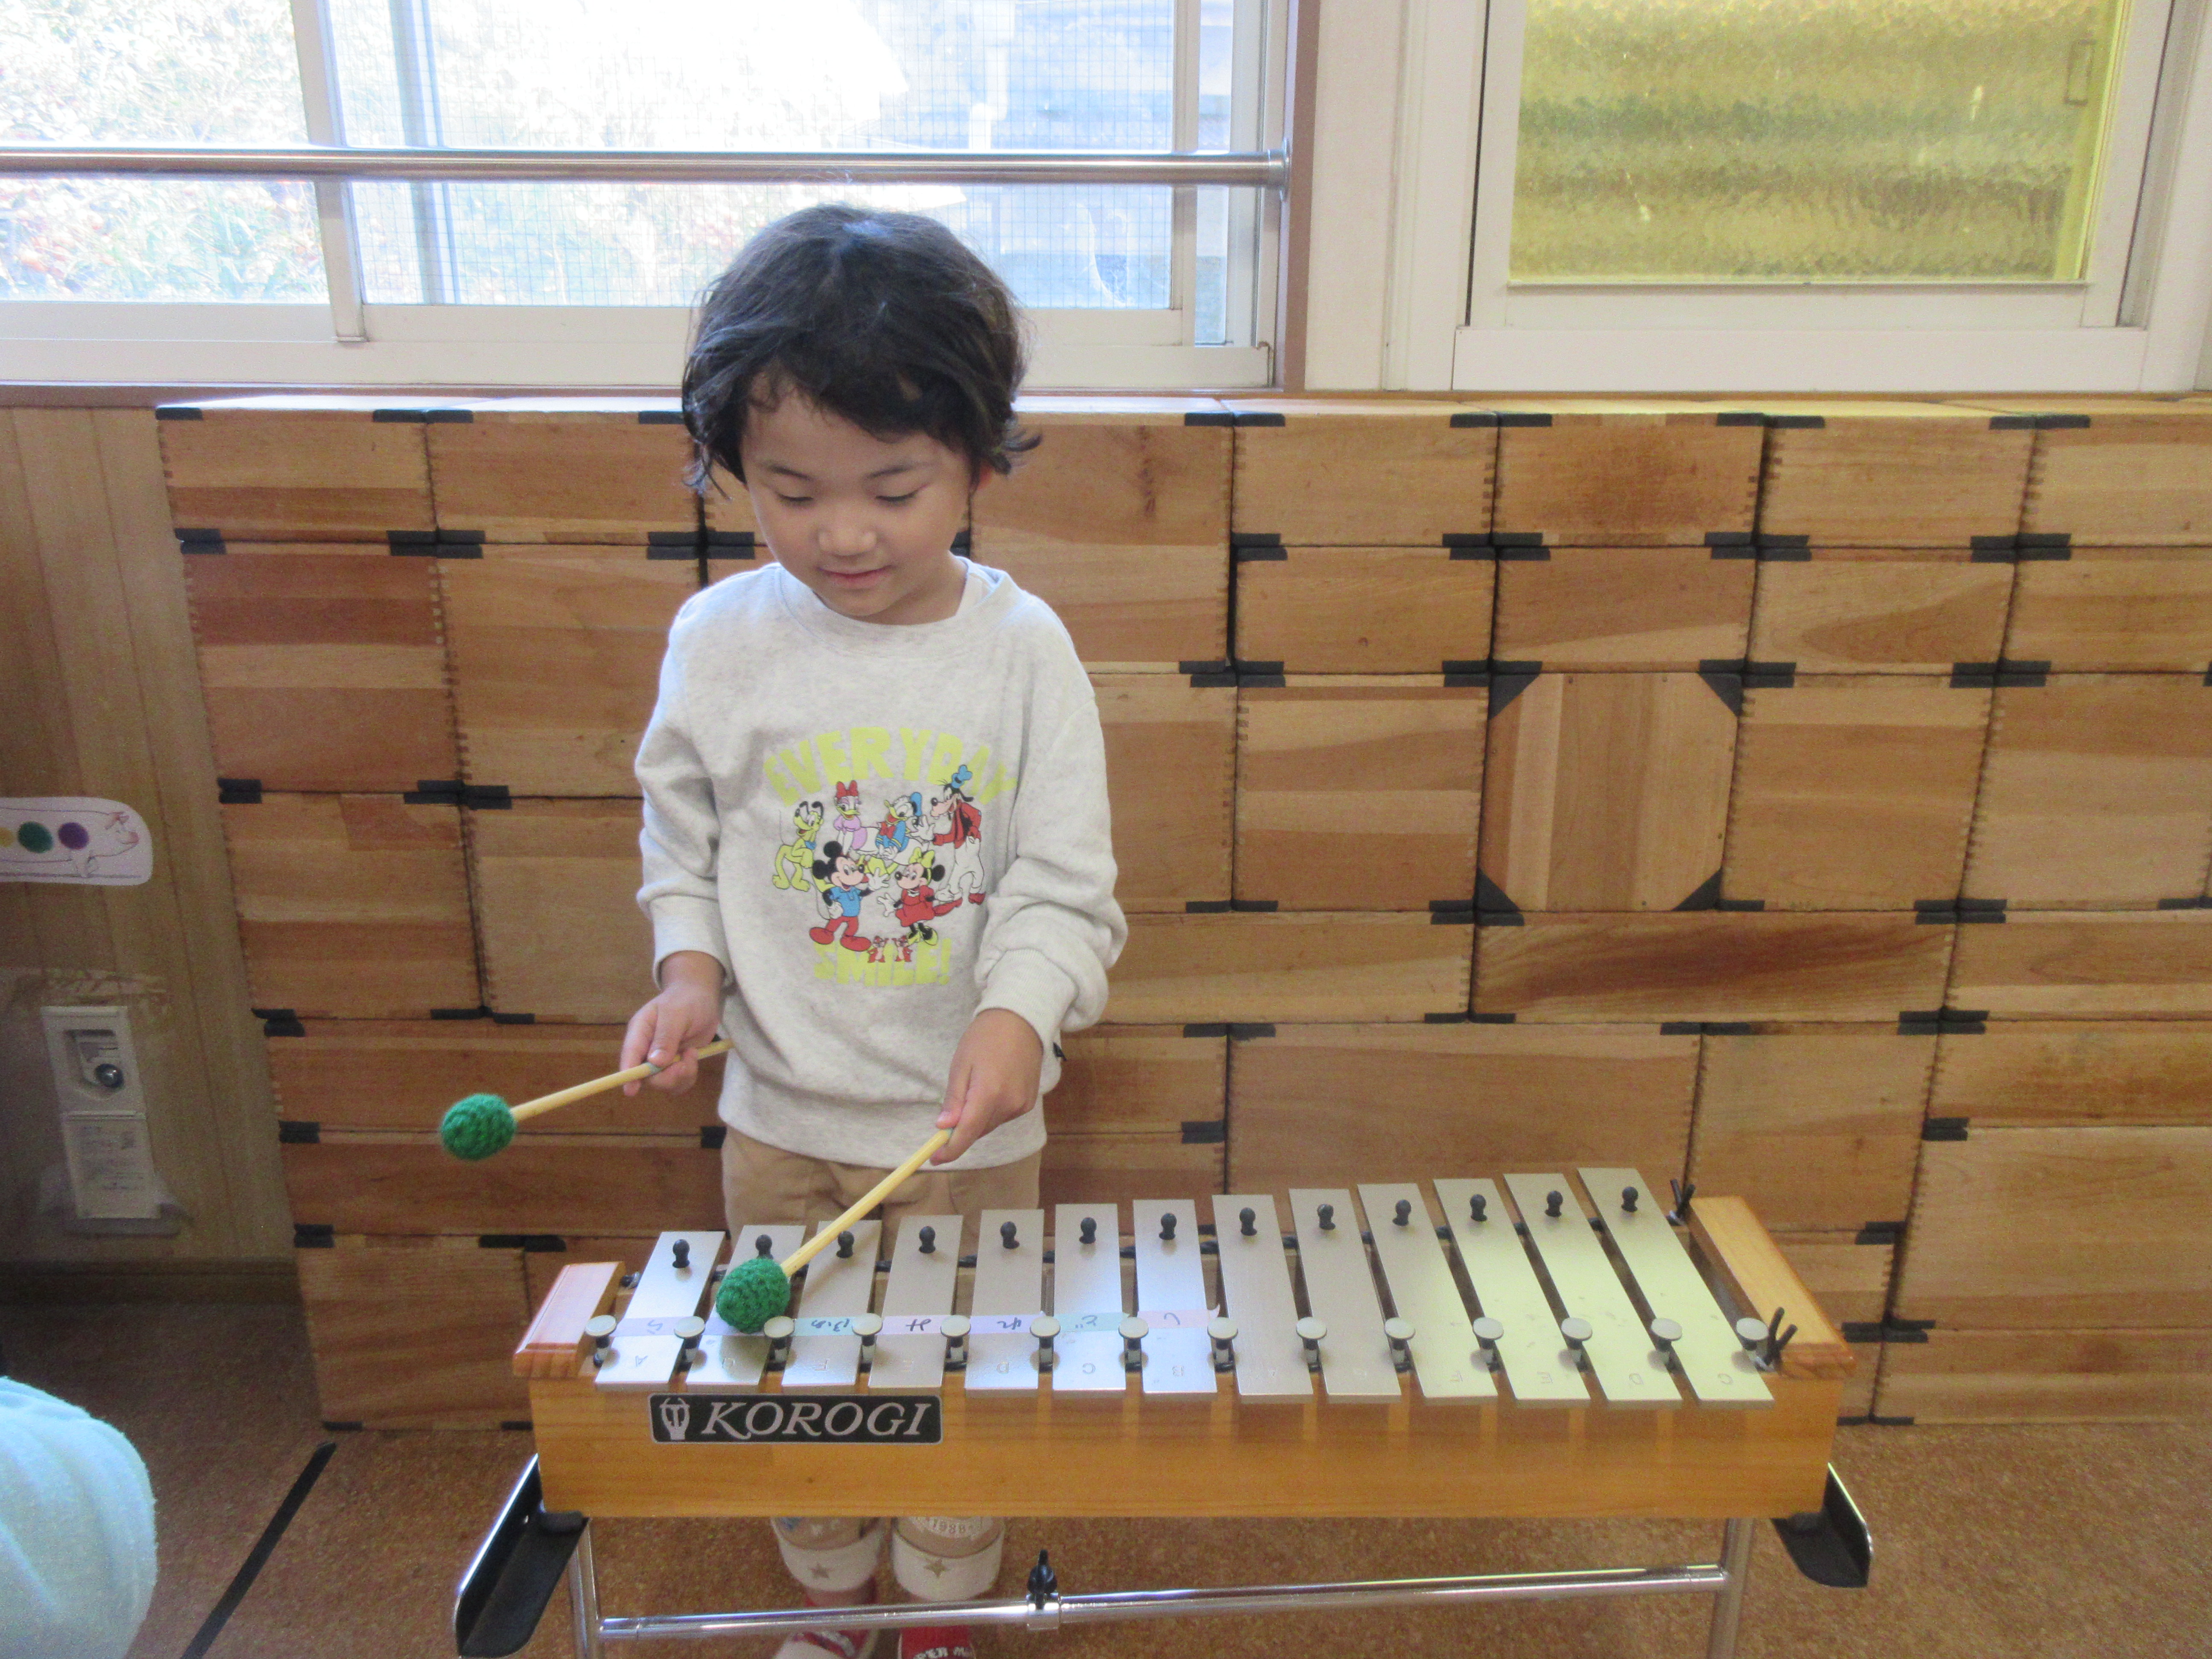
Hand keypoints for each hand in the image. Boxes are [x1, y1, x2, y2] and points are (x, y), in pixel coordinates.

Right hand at [620, 952, 723, 1096]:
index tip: (631, 1091)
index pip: (630, 1055)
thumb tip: (655, 1063)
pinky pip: (678, 1082)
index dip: (629, 1074)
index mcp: (640, 1031)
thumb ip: (666, 1037)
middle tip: (686, 1063)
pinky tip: (694, 1057)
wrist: (700, 998)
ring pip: (664, 1083)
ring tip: (692, 1054)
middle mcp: (645, 1049)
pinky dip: (688, 1076)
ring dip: (682, 1075)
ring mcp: (660, 1060)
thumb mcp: (676, 1014)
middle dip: (668, 1076)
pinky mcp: (673, 1066)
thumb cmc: (686, 1001)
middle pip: (647, 1077)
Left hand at [935, 1009, 1042, 1162]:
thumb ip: (955, 1099)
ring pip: (990, 1124)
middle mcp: (1009, 1104)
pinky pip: (1003, 1116)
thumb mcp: (961, 1065)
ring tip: (974, 1090)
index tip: (934, 1158)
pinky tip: (990, 1090)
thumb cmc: (985, 1037)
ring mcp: (1022, 1104)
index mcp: (989, 1093)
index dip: (951, 1149)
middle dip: (961, 1130)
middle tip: (947, 1117)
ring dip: (977, 1119)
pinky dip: (991, 1111)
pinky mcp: (1028, 1102)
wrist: (1021, 1019)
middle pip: (978, 1131)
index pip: (968, 1132)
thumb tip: (944, 1127)